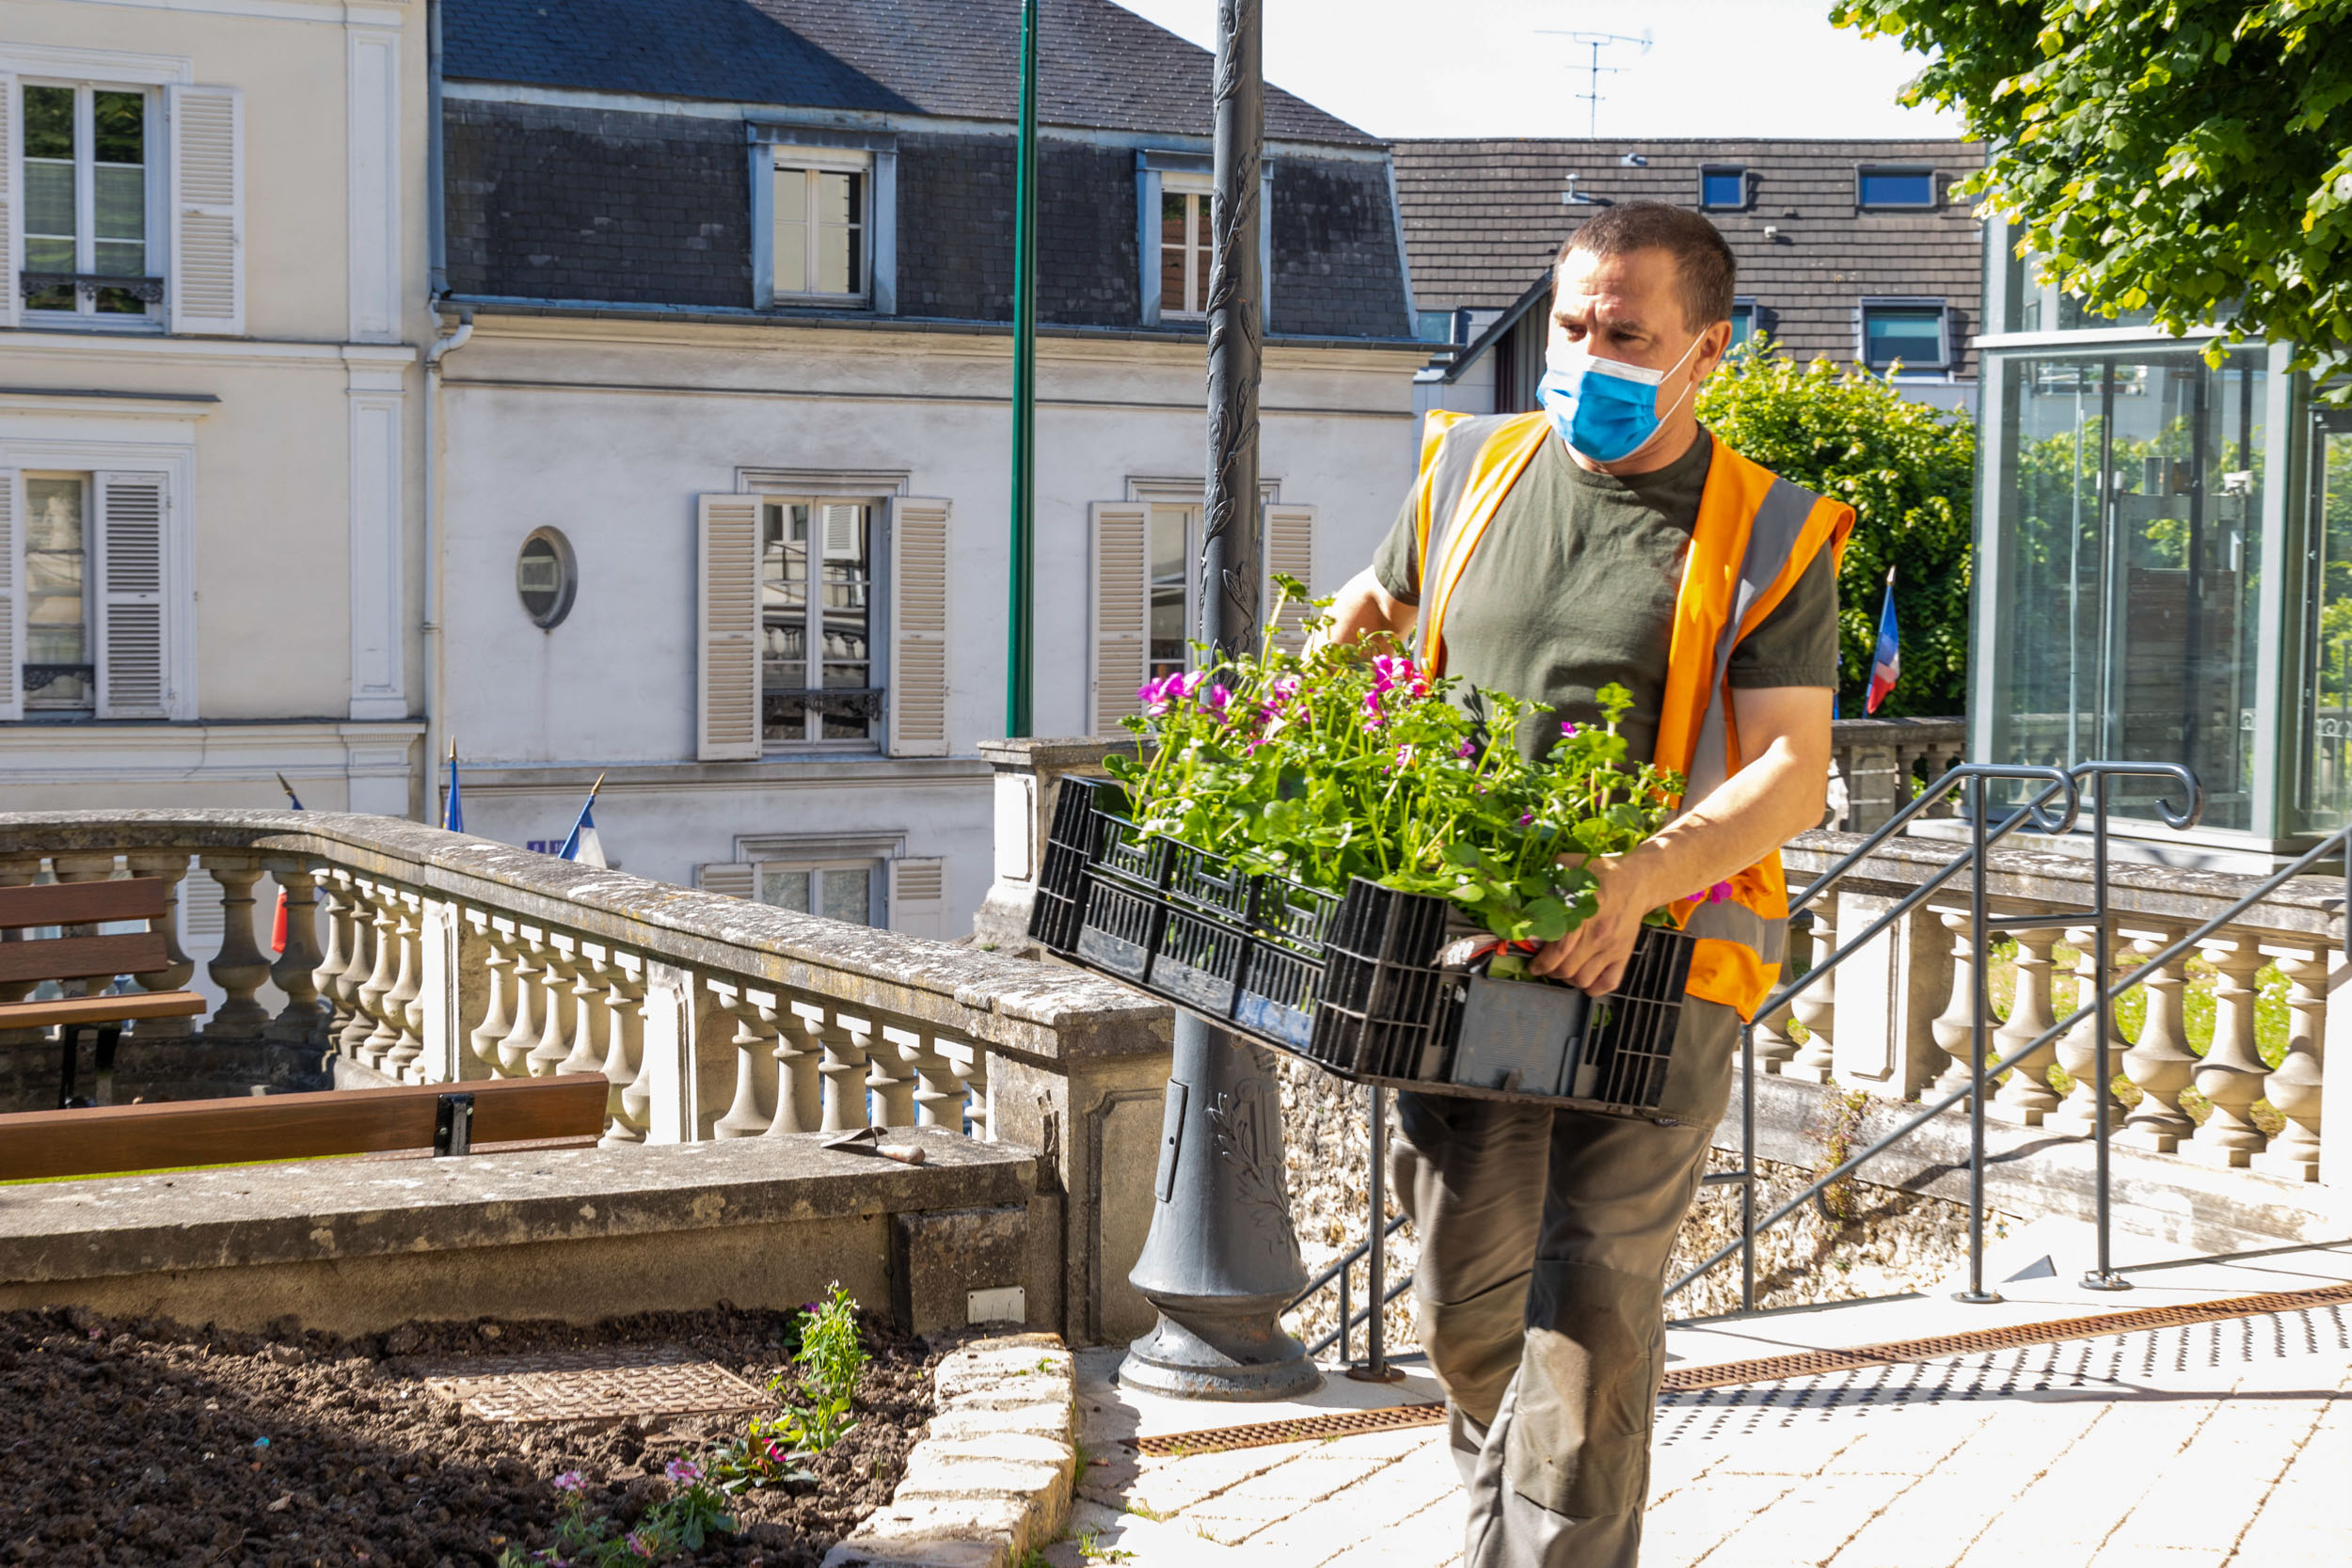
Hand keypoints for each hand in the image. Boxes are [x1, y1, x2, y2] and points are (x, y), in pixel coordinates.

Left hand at [1527, 854, 1656, 995]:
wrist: (1635, 881)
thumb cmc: (1599, 875)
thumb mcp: (1568, 867)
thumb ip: (1545, 881)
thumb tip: (1522, 895)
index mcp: (1584, 915)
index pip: (1558, 950)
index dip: (1541, 962)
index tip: (1533, 964)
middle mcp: (1599, 935)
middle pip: (1567, 968)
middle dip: (1549, 971)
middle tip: (1543, 966)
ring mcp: (1613, 948)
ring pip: (1583, 979)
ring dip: (1568, 979)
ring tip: (1561, 970)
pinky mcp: (1624, 954)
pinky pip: (1608, 983)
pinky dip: (1592, 987)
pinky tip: (1583, 977)